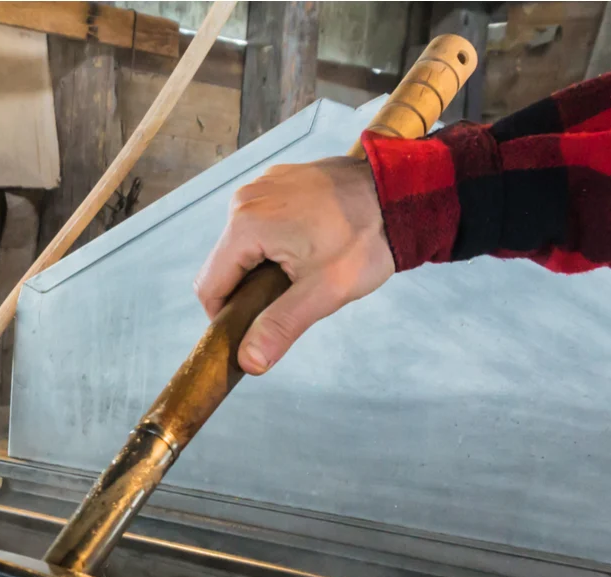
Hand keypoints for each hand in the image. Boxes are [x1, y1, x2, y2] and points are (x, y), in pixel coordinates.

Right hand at [194, 157, 393, 374]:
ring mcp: (262, 186)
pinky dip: (273, 242)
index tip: (256, 330)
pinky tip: (306, 247)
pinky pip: (259, 222)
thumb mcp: (323, 292)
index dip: (226, 318)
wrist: (401, 193)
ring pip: (241, 245)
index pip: (209, 287)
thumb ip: (280, 327)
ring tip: (302, 273)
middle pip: (224, 265)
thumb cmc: (365, 240)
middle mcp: (244, 199)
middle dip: (247, 291)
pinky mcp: (278, 181)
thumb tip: (248, 362)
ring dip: (261, 268)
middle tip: (290, 301)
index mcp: (246, 225)